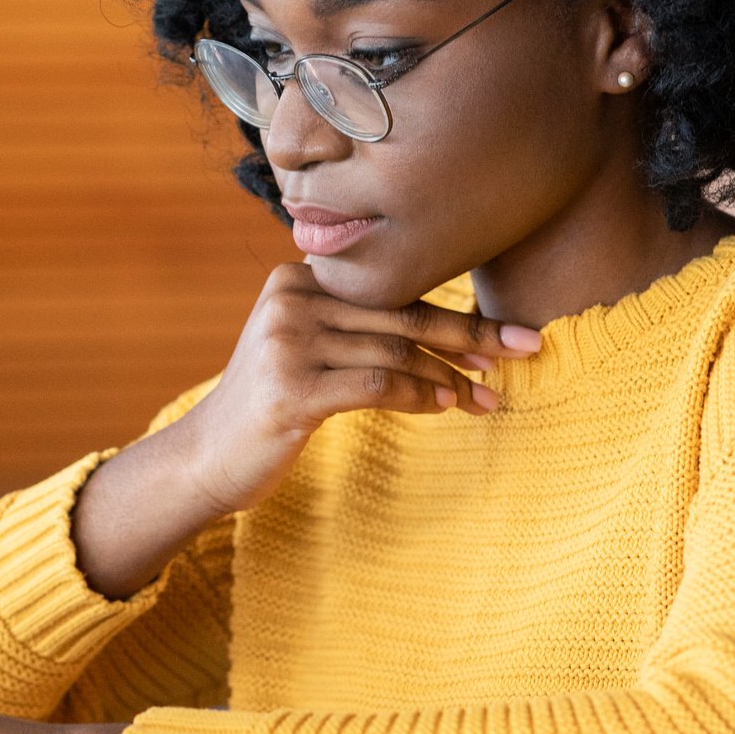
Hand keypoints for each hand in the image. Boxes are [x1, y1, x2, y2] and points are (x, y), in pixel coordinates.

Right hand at [68, 264, 538, 595]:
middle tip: (527, 348)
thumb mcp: (308, 349)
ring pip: (393, 349)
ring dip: (450, 375)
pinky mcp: (290, 387)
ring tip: (487, 397)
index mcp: (297, 277)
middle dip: (471, 334)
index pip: (393, 290)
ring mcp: (286, 341)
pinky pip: (375, 383)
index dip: (455, 312)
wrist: (207, 456)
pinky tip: (445, 405)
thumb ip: (360, 327)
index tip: (511, 334)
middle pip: (400, 314)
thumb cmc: (272, 405)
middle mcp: (290, 299)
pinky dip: (418, 394)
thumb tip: (455, 331)